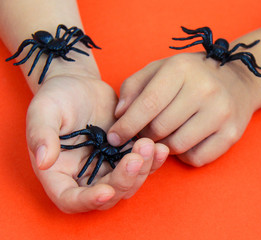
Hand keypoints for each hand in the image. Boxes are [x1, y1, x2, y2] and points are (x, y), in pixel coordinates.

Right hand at [26, 75, 168, 212]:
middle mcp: (85, 176)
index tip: (107, 191)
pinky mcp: (125, 155)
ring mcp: (107, 167)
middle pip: (108, 196)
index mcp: (59, 173)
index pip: (71, 200)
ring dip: (143, 172)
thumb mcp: (43, 111)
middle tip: (136, 157)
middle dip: (124, 181)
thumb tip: (43, 161)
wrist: (79, 85)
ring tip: (150, 145)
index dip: (89, 201)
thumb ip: (41, 135)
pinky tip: (160, 147)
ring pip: (129, 184)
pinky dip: (153, 161)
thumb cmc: (56, 98)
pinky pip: (142, 166)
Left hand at [108, 52, 260, 166]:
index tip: (114, 138)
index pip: (148, 104)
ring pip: (177, 146)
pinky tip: (185, 140)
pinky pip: (197, 158)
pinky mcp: (232, 134)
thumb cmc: (192, 75)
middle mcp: (205, 89)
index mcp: (182, 69)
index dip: (126, 125)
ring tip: (165, 135)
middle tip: (143, 134)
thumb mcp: (161, 69)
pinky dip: (184, 155)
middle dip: (144, 136)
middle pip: (160, 128)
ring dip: (164, 146)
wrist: (238, 80)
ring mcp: (221, 113)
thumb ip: (134, 87)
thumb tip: (120, 115)